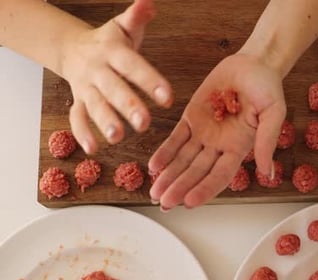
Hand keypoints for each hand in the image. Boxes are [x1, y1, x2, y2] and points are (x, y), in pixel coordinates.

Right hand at [62, 0, 172, 153]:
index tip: (167, 97)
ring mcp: (86, 87)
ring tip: (118, 137)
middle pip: (113, 88)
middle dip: (128, 105)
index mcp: (113, 51)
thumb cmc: (108, 41)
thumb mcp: (123, 26)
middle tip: (144, 122)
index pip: (132, 66)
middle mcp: (98, 70)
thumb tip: (150, 3)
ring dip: (104, 121)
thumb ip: (137, 17)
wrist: (72, 48)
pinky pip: (76, 118)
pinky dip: (83, 133)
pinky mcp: (77, 100)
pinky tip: (94, 149)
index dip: (149, 80)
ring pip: (94, 105)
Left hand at [148, 53, 285, 209]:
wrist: (252, 64)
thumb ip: (267, 141)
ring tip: (155, 193)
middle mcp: (219, 145)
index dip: (205, 189)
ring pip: (183, 159)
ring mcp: (204, 133)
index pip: (220, 175)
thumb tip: (267, 173)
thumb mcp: (274, 113)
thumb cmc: (267, 87)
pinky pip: (175, 138)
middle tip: (165, 204)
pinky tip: (154, 166)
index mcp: (239, 147)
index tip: (189, 202)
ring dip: (169, 176)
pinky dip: (165, 152)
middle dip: (180, 188)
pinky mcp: (192, 117)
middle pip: (197, 172)